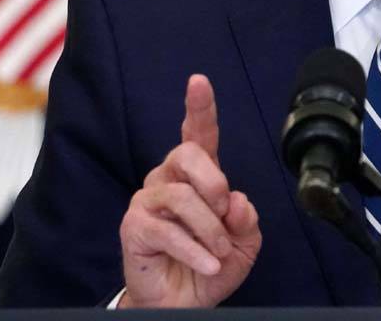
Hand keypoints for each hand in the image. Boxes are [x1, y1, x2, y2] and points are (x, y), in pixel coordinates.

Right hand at [118, 75, 261, 307]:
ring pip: (182, 196)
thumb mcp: (244, 242)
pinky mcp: (134, 226)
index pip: (198, 133)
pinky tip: (208, 264)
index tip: (198, 82)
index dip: (199, 107)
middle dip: (213, 181)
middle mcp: (169, 179)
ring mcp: (148, 200)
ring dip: (210, 229)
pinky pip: (168, 230)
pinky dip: (196, 250)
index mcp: (199, 174)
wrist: (185, 302)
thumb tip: (235, 201)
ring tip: (219, 251)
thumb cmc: (211, 264)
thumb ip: (246, 218)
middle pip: (187, 154)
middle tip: (224, 211)